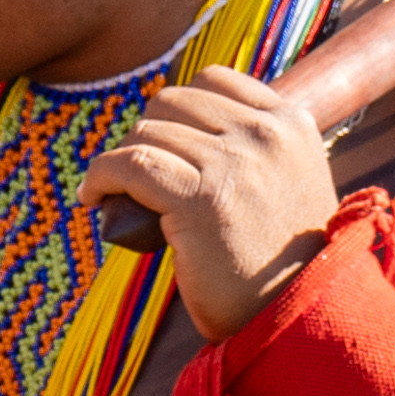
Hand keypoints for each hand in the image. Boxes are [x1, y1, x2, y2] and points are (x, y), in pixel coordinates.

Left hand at [79, 67, 340, 334]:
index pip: (213, 80)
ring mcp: (233, 163)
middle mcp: (264, 134)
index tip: (162, 146)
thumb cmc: (285, 263)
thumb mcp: (287, 183)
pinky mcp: (199, 200)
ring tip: (116, 193)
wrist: (300, 315)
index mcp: (292, 122)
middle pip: (172, 101)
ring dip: (121, 162)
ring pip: (146, 132)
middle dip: (146, 133)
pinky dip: (101, 177)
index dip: (176, 111)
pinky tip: (94, 197)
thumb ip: (251, 150)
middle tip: (137, 176)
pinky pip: (129, 166)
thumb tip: (177, 132)